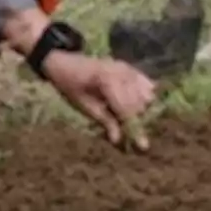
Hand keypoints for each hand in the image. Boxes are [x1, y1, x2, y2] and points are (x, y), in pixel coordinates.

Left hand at [41, 52, 156, 148]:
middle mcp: (121, 71)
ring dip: (142, 108)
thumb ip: (104, 120)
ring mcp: (127, 67)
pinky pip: (146, 83)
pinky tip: (141, 104)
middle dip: (137, 120)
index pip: (127, 109)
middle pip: (139, 103)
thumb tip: (118, 140)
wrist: (65, 63)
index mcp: (107, 80)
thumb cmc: (71, 85)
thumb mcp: (84, 105)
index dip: (135, 128)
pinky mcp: (129, 67)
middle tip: (132, 134)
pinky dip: (146, 95)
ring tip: (130, 118)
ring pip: (146, 94)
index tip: (143, 147)